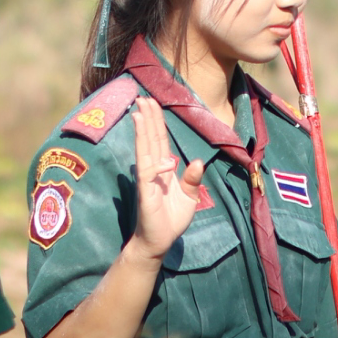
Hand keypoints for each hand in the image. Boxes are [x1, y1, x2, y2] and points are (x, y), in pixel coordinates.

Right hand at [127, 97, 204, 259]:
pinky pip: (149, 174)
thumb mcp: (190, 198)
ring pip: (145, 149)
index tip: (151, 103)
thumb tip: (199, 161)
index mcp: (163, 168)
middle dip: (147, 117)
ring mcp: (148, 179)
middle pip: (150, 138)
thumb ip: (192, 179)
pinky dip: (155, 164)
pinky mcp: (146, 192)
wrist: (160, 241)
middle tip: (142, 96)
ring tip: (139, 110)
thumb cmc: (171, 219)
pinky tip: (162, 156)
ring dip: (143, 130)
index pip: (159, 140)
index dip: (156, 121)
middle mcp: (153, 169)